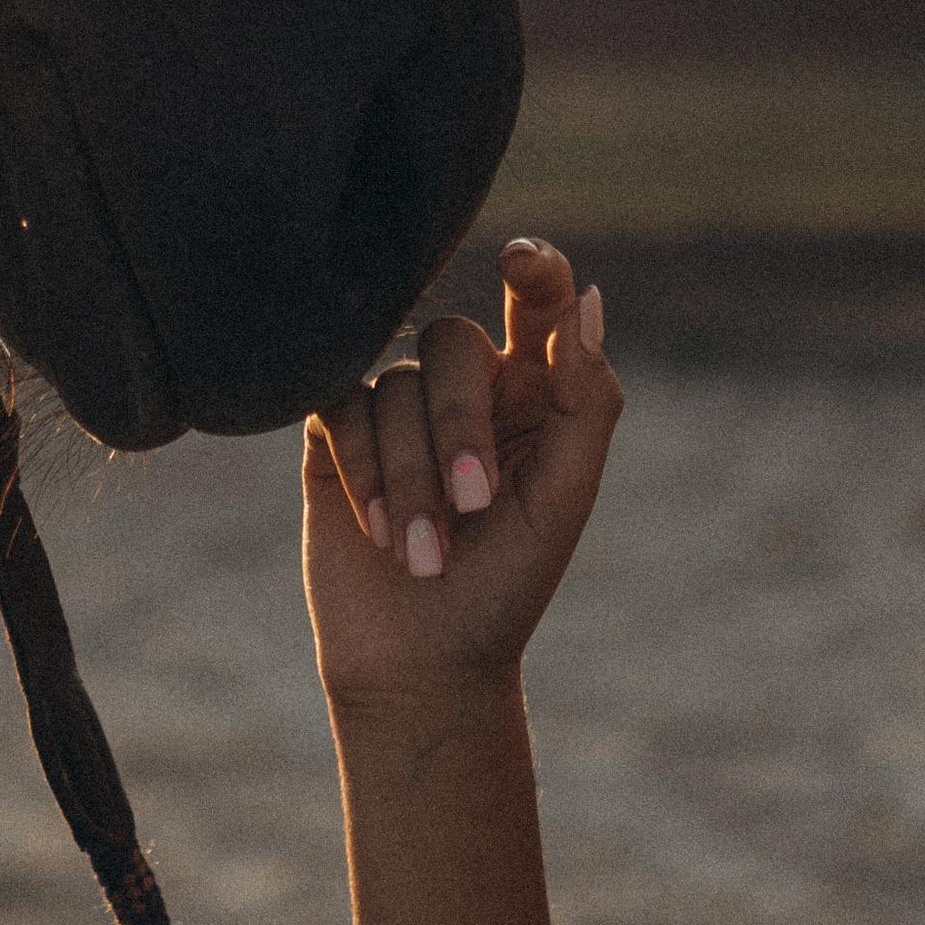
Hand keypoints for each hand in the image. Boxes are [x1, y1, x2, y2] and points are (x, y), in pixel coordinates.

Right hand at [305, 240, 620, 715]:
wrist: (422, 664)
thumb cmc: (506, 586)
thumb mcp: (563, 497)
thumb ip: (586, 399)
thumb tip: (588, 302)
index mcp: (533, 393)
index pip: (537, 301)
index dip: (535, 269)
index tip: (523, 260)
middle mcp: (465, 389)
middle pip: (453, 344)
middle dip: (459, 426)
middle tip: (472, 507)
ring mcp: (397, 411)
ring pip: (393, 384)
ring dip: (409, 475)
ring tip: (421, 553)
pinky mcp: (336, 438)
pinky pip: (339, 404)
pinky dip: (364, 467)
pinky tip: (375, 529)